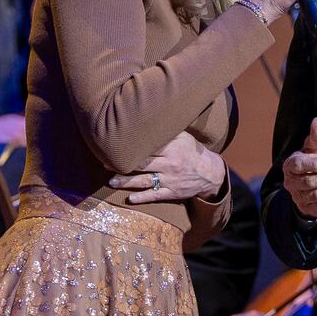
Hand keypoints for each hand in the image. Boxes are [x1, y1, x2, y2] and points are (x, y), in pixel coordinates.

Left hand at [109, 131, 225, 203]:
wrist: (210, 173)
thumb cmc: (192, 152)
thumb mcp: (184, 137)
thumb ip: (167, 131)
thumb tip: (149, 116)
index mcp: (173, 148)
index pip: (149, 147)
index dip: (131, 147)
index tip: (116, 145)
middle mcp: (170, 164)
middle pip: (143, 164)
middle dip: (123, 164)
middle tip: (106, 163)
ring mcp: (171, 180)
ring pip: (145, 181)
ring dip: (127, 182)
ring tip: (111, 182)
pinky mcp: (172, 193)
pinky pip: (155, 196)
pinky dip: (142, 198)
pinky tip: (130, 199)